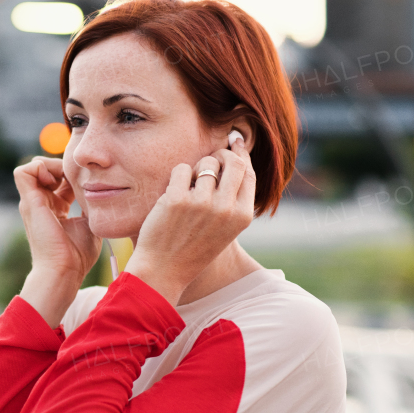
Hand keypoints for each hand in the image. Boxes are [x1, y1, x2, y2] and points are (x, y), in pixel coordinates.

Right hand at [12, 157, 102, 325]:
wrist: (64, 270)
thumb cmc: (78, 255)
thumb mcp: (89, 224)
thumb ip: (90, 208)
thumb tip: (102, 195)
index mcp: (55, 209)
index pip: (61, 180)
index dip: (74, 173)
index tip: (90, 178)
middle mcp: (41, 203)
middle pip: (47, 170)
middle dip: (63, 166)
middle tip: (78, 174)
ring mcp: (32, 202)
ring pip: (33, 167)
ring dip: (50, 165)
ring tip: (65, 177)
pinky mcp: (28, 201)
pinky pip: (24, 171)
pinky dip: (40, 168)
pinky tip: (57, 180)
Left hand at [124, 135, 255, 305]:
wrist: (164, 270)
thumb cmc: (193, 246)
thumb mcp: (224, 227)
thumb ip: (233, 197)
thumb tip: (236, 154)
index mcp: (242, 216)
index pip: (249, 173)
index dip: (241, 154)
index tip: (234, 143)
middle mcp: (225, 209)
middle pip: (232, 162)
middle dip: (221, 154)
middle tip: (210, 160)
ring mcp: (202, 203)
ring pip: (205, 163)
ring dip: (196, 169)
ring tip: (187, 189)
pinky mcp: (177, 199)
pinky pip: (182, 169)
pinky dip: (177, 177)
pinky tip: (172, 196)